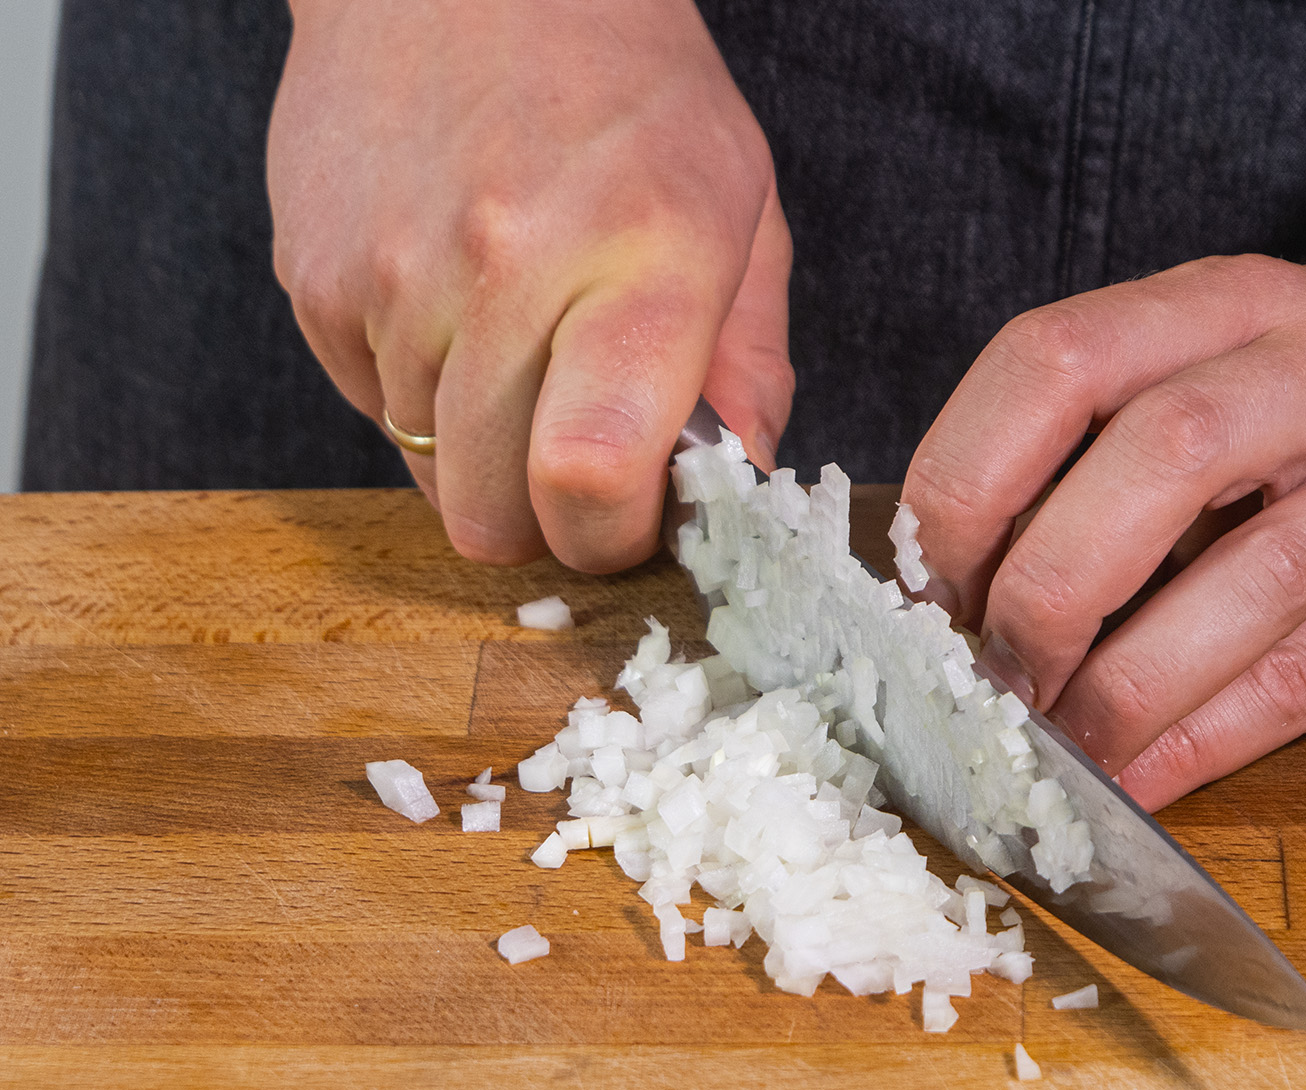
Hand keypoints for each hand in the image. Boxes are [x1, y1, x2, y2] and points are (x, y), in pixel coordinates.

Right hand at [269, 0, 791, 569]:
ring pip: (428, 473)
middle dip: (546, 519)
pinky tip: (457, 308)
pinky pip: (370, 411)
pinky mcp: (312, 280)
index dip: (610, 538)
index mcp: (642, 253)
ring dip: (480, 452)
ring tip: (521, 349)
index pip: (589, 472)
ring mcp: (391, 275)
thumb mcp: (743, 207)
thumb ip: (749, 364)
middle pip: (493, 511)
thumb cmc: (628, 92)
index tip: (632, 521)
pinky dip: (420, 395)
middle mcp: (505, 267)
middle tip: (581, 458)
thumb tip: (736, 486)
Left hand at [901, 237, 1305, 810]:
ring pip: (1248, 583)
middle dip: (1044, 587)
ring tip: (1049, 749)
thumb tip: (957, 580)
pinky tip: (1136, 782)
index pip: (1057, 357)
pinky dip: (1203, 741)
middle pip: (1156, 455)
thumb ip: (1111, 431)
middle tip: (987, 676)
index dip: (965, 478)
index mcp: (1229, 301)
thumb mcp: (1230, 348)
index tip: (926, 580)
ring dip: (1121, 686)